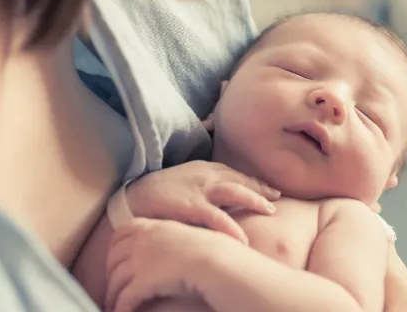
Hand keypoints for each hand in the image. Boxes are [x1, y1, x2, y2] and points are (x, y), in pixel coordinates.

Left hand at [105, 218, 230, 311]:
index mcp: (153, 227)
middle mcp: (142, 241)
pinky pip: (125, 298)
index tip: (113, 257)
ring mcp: (140, 261)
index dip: (114, 246)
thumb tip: (179, 249)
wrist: (216, 260)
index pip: (122, 232)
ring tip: (113, 304)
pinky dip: (120, 307)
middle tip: (112, 284)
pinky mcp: (142, 282)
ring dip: (112, 294)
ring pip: (116, 280)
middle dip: (109, 273)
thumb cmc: (213, 250)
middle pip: (114, 257)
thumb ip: (176, 239)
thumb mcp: (189, 236)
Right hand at [125, 161, 280, 243]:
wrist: (130, 197)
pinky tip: (243, 237)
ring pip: (234, 192)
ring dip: (254, 200)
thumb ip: (203, 187)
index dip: (253, 182)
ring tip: (270, 211)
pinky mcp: (189, 206)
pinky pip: (216, 217)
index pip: (234, 173)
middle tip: (277, 199)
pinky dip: (231, 226)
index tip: (270, 190)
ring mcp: (198, 189)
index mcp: (203, 168)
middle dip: (260, 188)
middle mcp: (204, 175)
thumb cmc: (157, 193)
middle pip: (240, 180)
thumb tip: (222, 200)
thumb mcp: (184, 182)